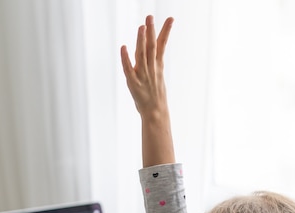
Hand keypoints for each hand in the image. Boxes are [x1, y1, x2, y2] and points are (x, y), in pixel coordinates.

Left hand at [121, 15, 175, 166]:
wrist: (155, 114)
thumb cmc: (155, 96)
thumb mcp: (156, 77)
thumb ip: (152, 63)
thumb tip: (149, 51)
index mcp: (158, 66)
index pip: (162, 45)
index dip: (166, 32)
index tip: (171, 18)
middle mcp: (151, 69)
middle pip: (152, 47)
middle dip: (152, 31)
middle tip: (150, 17)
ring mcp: (143, 76)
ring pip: (142, 56)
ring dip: (141, 41)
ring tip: (141, 26)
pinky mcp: (134, 84)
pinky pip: (129, 69)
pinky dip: (126, 58)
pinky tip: (123, 47)